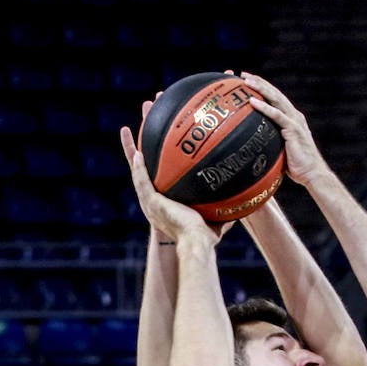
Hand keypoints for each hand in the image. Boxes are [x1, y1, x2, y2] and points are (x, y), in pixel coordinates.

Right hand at [120, 123, 223, 246]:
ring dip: (132, 148)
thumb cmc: (206, 237)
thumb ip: (222, 209)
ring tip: (127, 130)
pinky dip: (137, 166)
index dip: (153, 160)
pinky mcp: (151, 203)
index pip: (155, 177)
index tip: (154, 142)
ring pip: (137, 169)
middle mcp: (153, 203)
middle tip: (143, 121)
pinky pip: (141, 180)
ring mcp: (150, 203)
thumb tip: (240, 202)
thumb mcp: (216, 218)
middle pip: (142, 167)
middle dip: (139, 145)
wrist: (198, 244)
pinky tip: (136, 150)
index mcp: (164, 204)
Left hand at [240, 71, 326, 185]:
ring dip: (261, 88)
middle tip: (243, 74)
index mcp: (291, 119)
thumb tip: (255, 147)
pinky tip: (253, 101)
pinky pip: (277, 116)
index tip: (247, 82)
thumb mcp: (282, 151)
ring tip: (246, 81)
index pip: (275, 99)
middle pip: (275, 94)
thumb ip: (272, 143)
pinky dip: (264, 108)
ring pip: (276, 99)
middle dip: (260, 82)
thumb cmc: (297, 167)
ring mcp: (294, 121)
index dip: (263, 88)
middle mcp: (294, 116)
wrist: (312, 175)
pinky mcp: (294, 130)